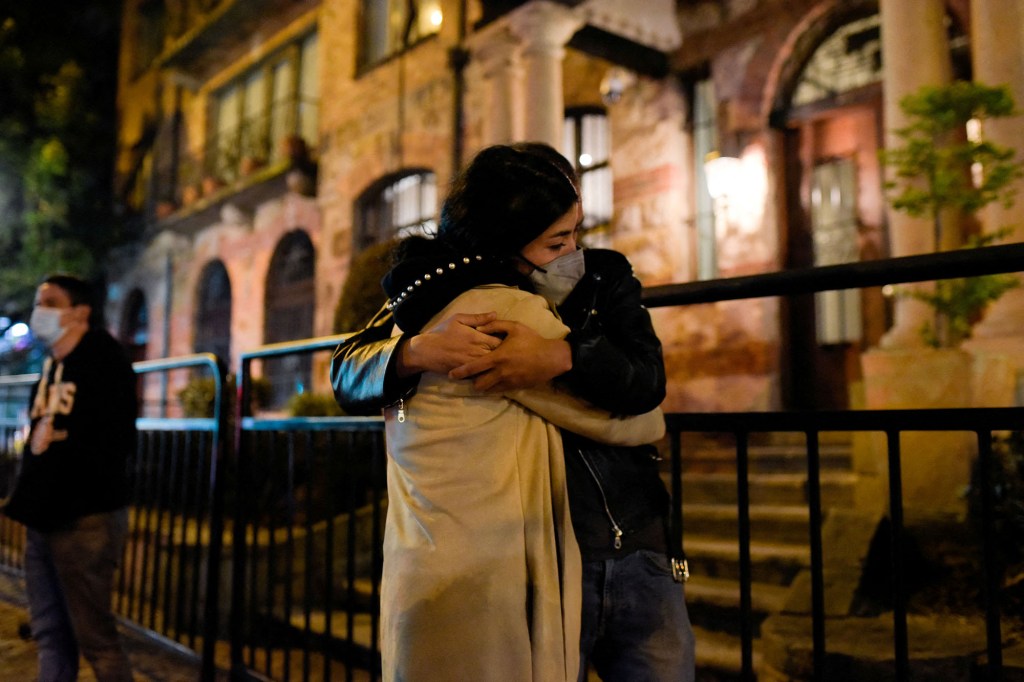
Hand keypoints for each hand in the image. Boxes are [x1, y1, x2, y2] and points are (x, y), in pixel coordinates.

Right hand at [395, 312, 501, 376]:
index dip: (506, 340)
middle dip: (504, 353)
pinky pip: (483, 374)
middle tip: (507, 351)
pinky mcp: (467, 373)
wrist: (425, 351)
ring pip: (493, 366)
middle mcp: (477, 352)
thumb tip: (495, 314)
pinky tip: (490, 369)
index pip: (501, 340)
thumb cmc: (442, 332)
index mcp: (477, 337)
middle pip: (499, 355)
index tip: (507, 339)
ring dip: (497, 363)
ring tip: (501, 360)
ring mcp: (473, 364)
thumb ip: (478, 318)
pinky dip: (488, 372)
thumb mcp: (458, 319)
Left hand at [449, 320, 571, 391]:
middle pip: (478, 384)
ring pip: (488, 390)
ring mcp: (508, 382)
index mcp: (497, 357)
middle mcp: (500, 372)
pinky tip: (496, 381)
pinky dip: (495, 387)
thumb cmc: (532, 340)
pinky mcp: (516, 387)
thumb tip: (478, 327)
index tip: (451, 374)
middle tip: (471, 377)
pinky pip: (500, 391)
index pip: (474, 367)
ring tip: (482, 380)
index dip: (460, 372)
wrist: (551, 357)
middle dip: (472, 382)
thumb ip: (494, 325)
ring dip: (483, 386)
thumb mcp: (514, 327)